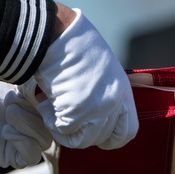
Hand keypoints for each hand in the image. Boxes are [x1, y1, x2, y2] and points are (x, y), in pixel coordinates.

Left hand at [0, 77, 45, 167]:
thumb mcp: (8, 80)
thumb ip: (30, 83)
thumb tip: (50, 81)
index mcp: (34, 106)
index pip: (56, 111)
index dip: (49, 101)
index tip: (29, 90)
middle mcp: (31, 124)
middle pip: (52, 126)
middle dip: (35, 113)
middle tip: (10, 102)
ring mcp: (22, 141)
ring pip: (44, 142)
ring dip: (28, 126)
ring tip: (8, 114)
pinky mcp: (11, 156)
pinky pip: (31, 156)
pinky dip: (23, 143)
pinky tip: (5, 131)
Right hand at [25, 9, 137, 149]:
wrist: (56, 34)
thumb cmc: (73, 47)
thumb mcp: (102, 69)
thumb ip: (104, 93)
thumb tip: (96, 118)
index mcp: (122, 90)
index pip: (128, 132)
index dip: (110, 138)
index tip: (94, 133)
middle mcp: (114, 102)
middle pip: (101, 138)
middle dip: (81, 132)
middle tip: (66, 116)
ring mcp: (98, 108)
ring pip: (82, 139)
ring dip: (64, 128)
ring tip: (53, 107)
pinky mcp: (78, 111)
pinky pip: (63, 130)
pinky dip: (51, 121)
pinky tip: (46, 104)